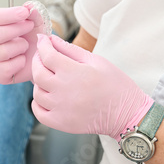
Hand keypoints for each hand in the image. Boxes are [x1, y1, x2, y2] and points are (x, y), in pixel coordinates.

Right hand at [0, 5, 49, 83]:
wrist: (38, 58)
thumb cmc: (31, 36)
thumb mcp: (34, 23)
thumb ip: (32, 14)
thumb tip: (30, 6)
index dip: (7, 14)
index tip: (24, 12)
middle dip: (13, 30)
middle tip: (30, 26)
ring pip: (2, 52)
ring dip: (20, 46)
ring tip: (25, 45)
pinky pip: (8, 67)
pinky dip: (20, 62)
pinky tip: (23, 59)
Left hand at [31, 34, 153, 141]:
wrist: (126, 113)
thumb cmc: (114, 84)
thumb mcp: (96, 61)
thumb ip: (71, 49)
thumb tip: (51, 39)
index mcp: (73, 73)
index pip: (47, 55)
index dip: (43, 44)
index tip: (43, 40)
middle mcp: (63, 91)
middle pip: (38, 73)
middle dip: (37, 61)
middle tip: (42, 56)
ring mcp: (60, 109)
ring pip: (37, 92)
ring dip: (38, 82)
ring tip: (48, 77)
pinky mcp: (61, 123)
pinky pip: (39, 112)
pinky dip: (37, 103)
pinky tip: (46, 96)